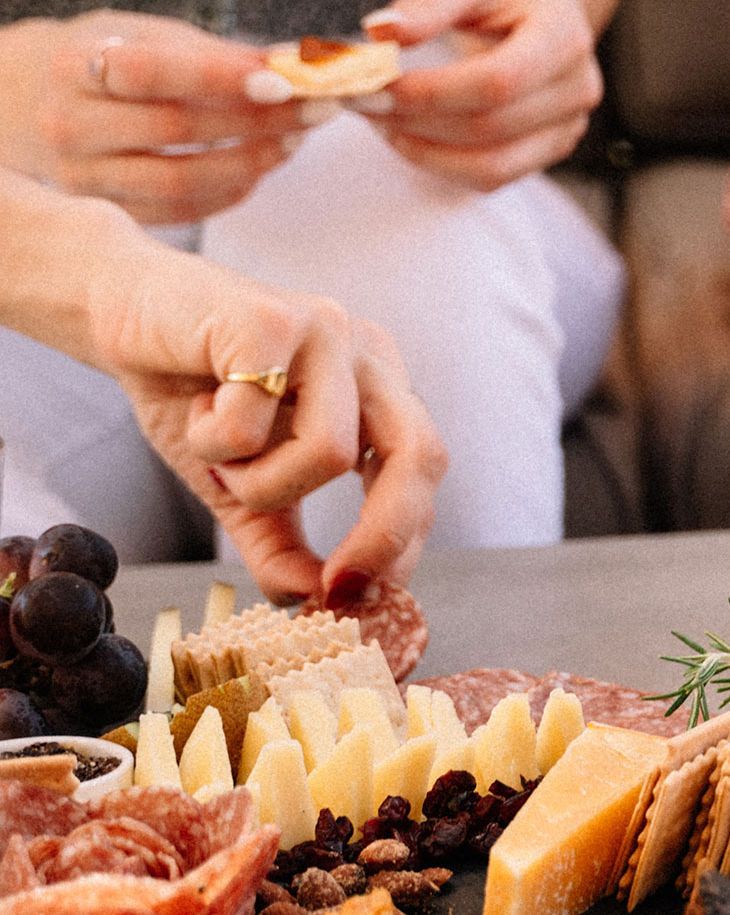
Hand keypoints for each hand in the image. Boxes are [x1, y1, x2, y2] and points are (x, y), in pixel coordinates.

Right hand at [0, 12, 317, 223]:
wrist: (29, 102)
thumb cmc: (106, 58)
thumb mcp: (146, 34)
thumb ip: (216, 52)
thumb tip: (298, 62)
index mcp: (74, 65)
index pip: (149, 72)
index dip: (220, 77)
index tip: (284, 79)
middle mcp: (69, 125)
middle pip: (176, 129)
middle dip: (259, 120)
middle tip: (319, 107)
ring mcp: (83, 176)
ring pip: (181, 181)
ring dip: (253, 161)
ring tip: (297, 138)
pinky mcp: (105, 210)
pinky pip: (180, 212)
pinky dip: (231, 191)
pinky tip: (263, 167)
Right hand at [81, 242, 449, 604]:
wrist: (121, 313)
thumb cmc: (192, 396)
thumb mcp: (241, 487)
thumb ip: (279, 543)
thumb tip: (311, 601)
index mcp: (379, 389)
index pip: (423, 469)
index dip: (403, 539)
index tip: (360, 596)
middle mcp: (368, 356)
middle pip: (418, 455)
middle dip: (383, 534)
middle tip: (334, 585)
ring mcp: (327, 331)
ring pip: (329, 453)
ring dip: (258, 482)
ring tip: (218, 456)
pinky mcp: (273, 318)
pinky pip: (254, 422)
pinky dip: (214, 439)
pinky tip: (195, 409)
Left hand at [361, 0, 601, 191]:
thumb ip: (426, 3)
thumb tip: (378, 34)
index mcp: (565, 36)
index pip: (497, 82)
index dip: (429, 92)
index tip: (369, 81)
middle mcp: (579, 87)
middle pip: (489, 127)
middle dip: (413, 120)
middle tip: (357, 99)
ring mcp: (569, 124)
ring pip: (492, 166)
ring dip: (423, 150)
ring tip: (378, 119)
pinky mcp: (551, 146)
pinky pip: (494, 176)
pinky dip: (442, 164)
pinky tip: (406, 134)